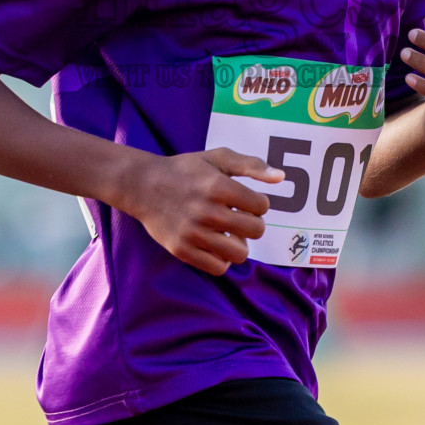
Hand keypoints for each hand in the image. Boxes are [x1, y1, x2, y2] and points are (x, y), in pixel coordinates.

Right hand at [120, 147, 283, 275]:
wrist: (144, 185)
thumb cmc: (186, 170)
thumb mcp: (218, 158)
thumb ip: (251, 165)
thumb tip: (281, 178)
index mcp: (218, 186)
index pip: (262, 206)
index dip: (258, 203)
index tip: (246, 200)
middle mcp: (206, 211)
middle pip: (255, 231)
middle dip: (252, 223)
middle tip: (239, 217)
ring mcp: (193, 233)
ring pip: (239, 253)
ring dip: (240, 243)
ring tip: (229, 232)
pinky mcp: (182, 250)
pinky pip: (218, 267)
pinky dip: (223, 258)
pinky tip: (216, 243)